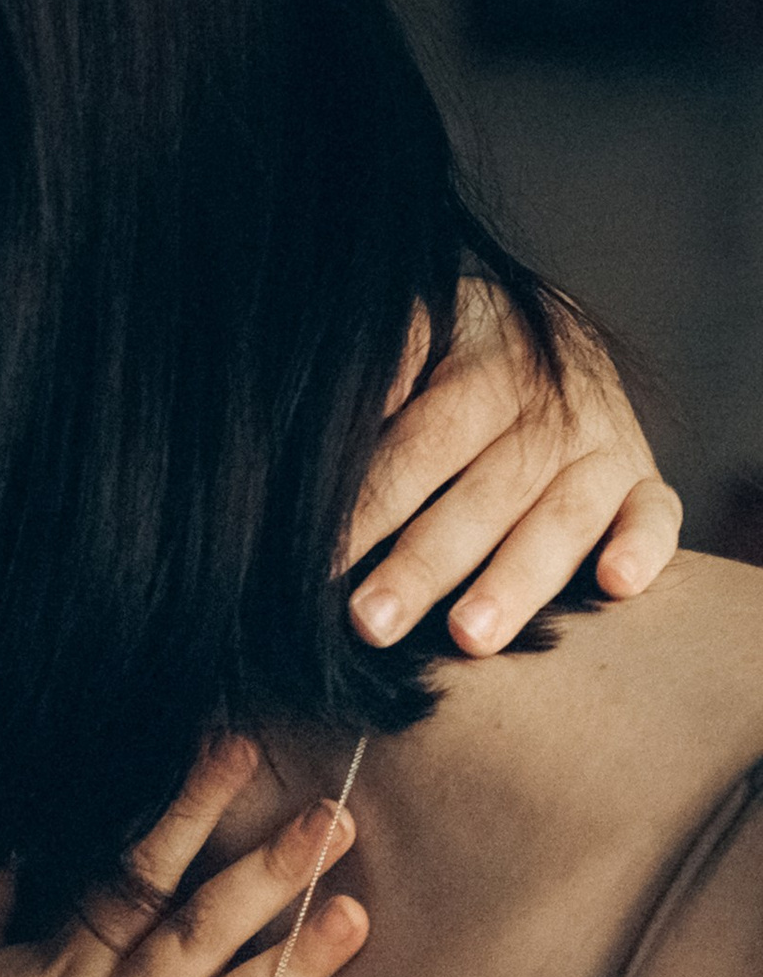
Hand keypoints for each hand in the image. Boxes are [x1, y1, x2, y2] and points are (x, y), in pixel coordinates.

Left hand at [348, 284, 679, 656]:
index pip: (426, 439)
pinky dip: (643, 547)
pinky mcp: (645, 485)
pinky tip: (614, 584)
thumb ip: (382, 373)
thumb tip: (332, 427)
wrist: (543, 339)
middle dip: (426, 562)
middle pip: (487, 490)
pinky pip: (656, 516)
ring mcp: (607, 443)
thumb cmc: (445, 365)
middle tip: (371, 622)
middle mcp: (555, 399)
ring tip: (469, 637)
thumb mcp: (415, 342)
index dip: (373, 502)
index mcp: (487, 358)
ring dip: (517, 578)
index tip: (319, 563)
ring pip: (563, 515)